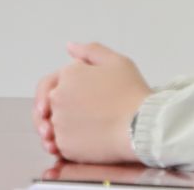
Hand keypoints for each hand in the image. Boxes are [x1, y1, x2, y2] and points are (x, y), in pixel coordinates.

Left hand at [38, 41, 151, 163]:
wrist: (144, 127)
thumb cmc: (133, 95)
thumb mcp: (117, 62)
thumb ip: (90, 51)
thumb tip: (70, 47)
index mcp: (66, 76)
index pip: (49, 84)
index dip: (56, 93)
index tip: (67, 102)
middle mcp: (57, 98)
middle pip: (51, 106)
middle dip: (63, 112)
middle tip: (86, 121)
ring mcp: (60, 123)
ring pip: (56, 127)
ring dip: (66, 130)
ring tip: (89, 134)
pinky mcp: (66, 146)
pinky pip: (63, 146)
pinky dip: (71, 146)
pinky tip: (89, 145)